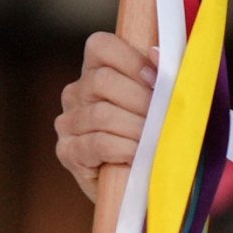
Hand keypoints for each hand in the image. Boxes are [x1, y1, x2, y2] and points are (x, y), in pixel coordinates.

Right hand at [54, 32, 155, 203]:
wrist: (149, 187)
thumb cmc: (160, 137)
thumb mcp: (164, 103)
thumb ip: (162, 75)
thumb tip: (156, 53)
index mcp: (96, 70)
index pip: (101, 46)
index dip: (132, 60)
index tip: (158, 81)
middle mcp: (76, 92)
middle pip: (103, 80)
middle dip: (140, 100)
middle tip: (165, 119)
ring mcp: (68, 122)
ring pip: (102, 114)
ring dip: (136, 128)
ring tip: (157, 140)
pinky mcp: (67, 151)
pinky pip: (98, 143)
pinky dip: (125, 149)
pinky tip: (140, 156)